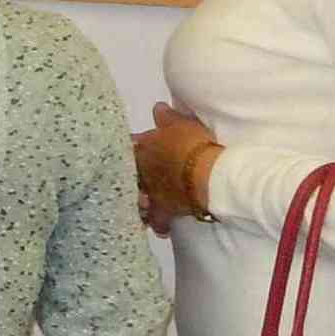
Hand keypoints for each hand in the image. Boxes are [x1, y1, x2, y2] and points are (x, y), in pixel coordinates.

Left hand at [132, 102, 219, 234]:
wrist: (206, 174)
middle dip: (131, 177)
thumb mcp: (182, 124)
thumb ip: (167, 117)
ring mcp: (150, 192)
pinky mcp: (163, 210)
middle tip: (139, 179)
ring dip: (140, 201)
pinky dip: (158, 224)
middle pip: (129, 176)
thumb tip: (157, 107)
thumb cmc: (193, 145)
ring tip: (146, 203)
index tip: (134, 148)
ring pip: (137, 199)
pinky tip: (161, 228)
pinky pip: (157, 220)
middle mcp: (141, 172)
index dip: (131, 148)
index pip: (128, 147)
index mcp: (142, 148)